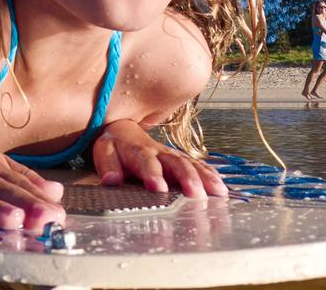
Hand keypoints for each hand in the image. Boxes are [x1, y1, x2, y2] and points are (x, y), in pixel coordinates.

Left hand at [91, 119, 226, 197]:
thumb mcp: (104, 153)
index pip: (147, 162)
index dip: (152, 174)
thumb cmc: (115, 147)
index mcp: (139, 152)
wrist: (124, 130)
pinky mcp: (181, 160)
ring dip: (205, 178)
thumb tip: (112, 180)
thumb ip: (108, 167)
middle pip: (176, 164)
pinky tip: (221, 187)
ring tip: (218, 193)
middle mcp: (160, 152)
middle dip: (187, 178)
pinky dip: (211, 175)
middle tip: (196, 195)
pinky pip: (199, 165)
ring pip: (191, 164)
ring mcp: (173, 155)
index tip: (158, 188)